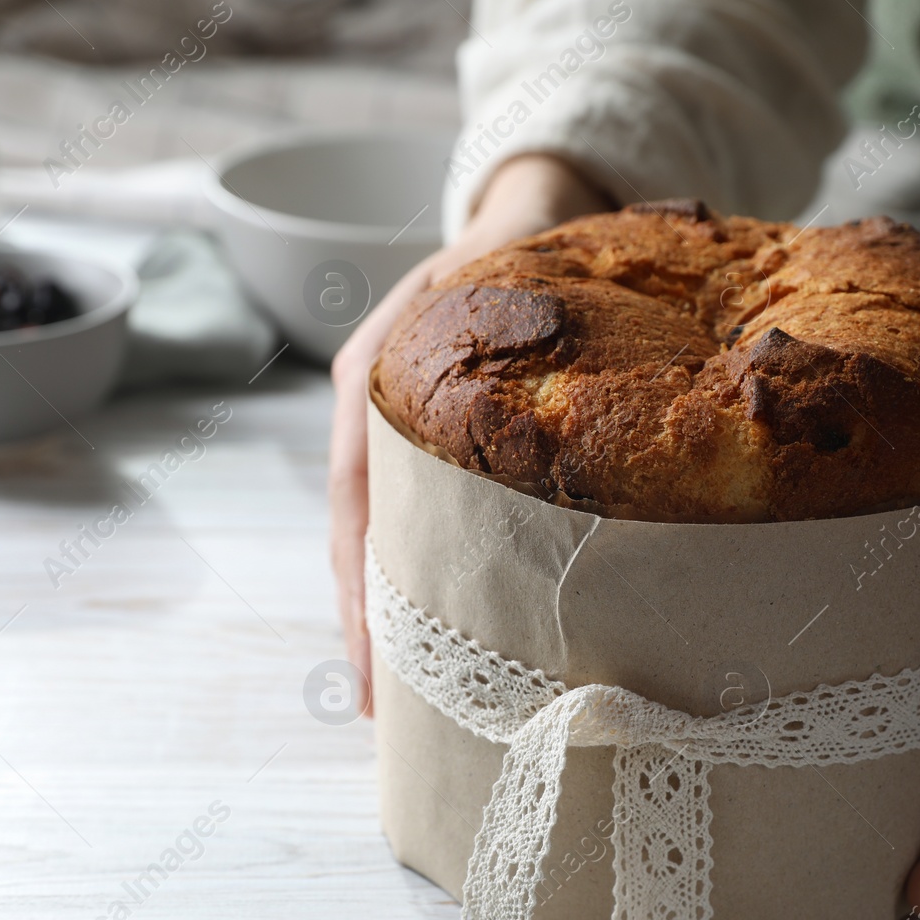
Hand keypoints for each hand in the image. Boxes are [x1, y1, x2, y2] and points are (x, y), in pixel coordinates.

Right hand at [329, 154, 613, 714]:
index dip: (364, 589)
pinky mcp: (426, 442)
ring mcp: (393, 428)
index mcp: (374, 378)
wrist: (535, 208)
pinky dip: (422, 573)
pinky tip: (445, 624)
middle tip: (384, 711)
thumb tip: (560, 443)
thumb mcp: (511, 282)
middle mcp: (372, 408)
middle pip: (360, 534)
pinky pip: (415, 519)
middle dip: (370, 621)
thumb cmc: (527, 244)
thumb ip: (513, 348)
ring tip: (405, 694)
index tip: (374, 667)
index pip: (358, 502)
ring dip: (393, 608)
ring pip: (384, 534)